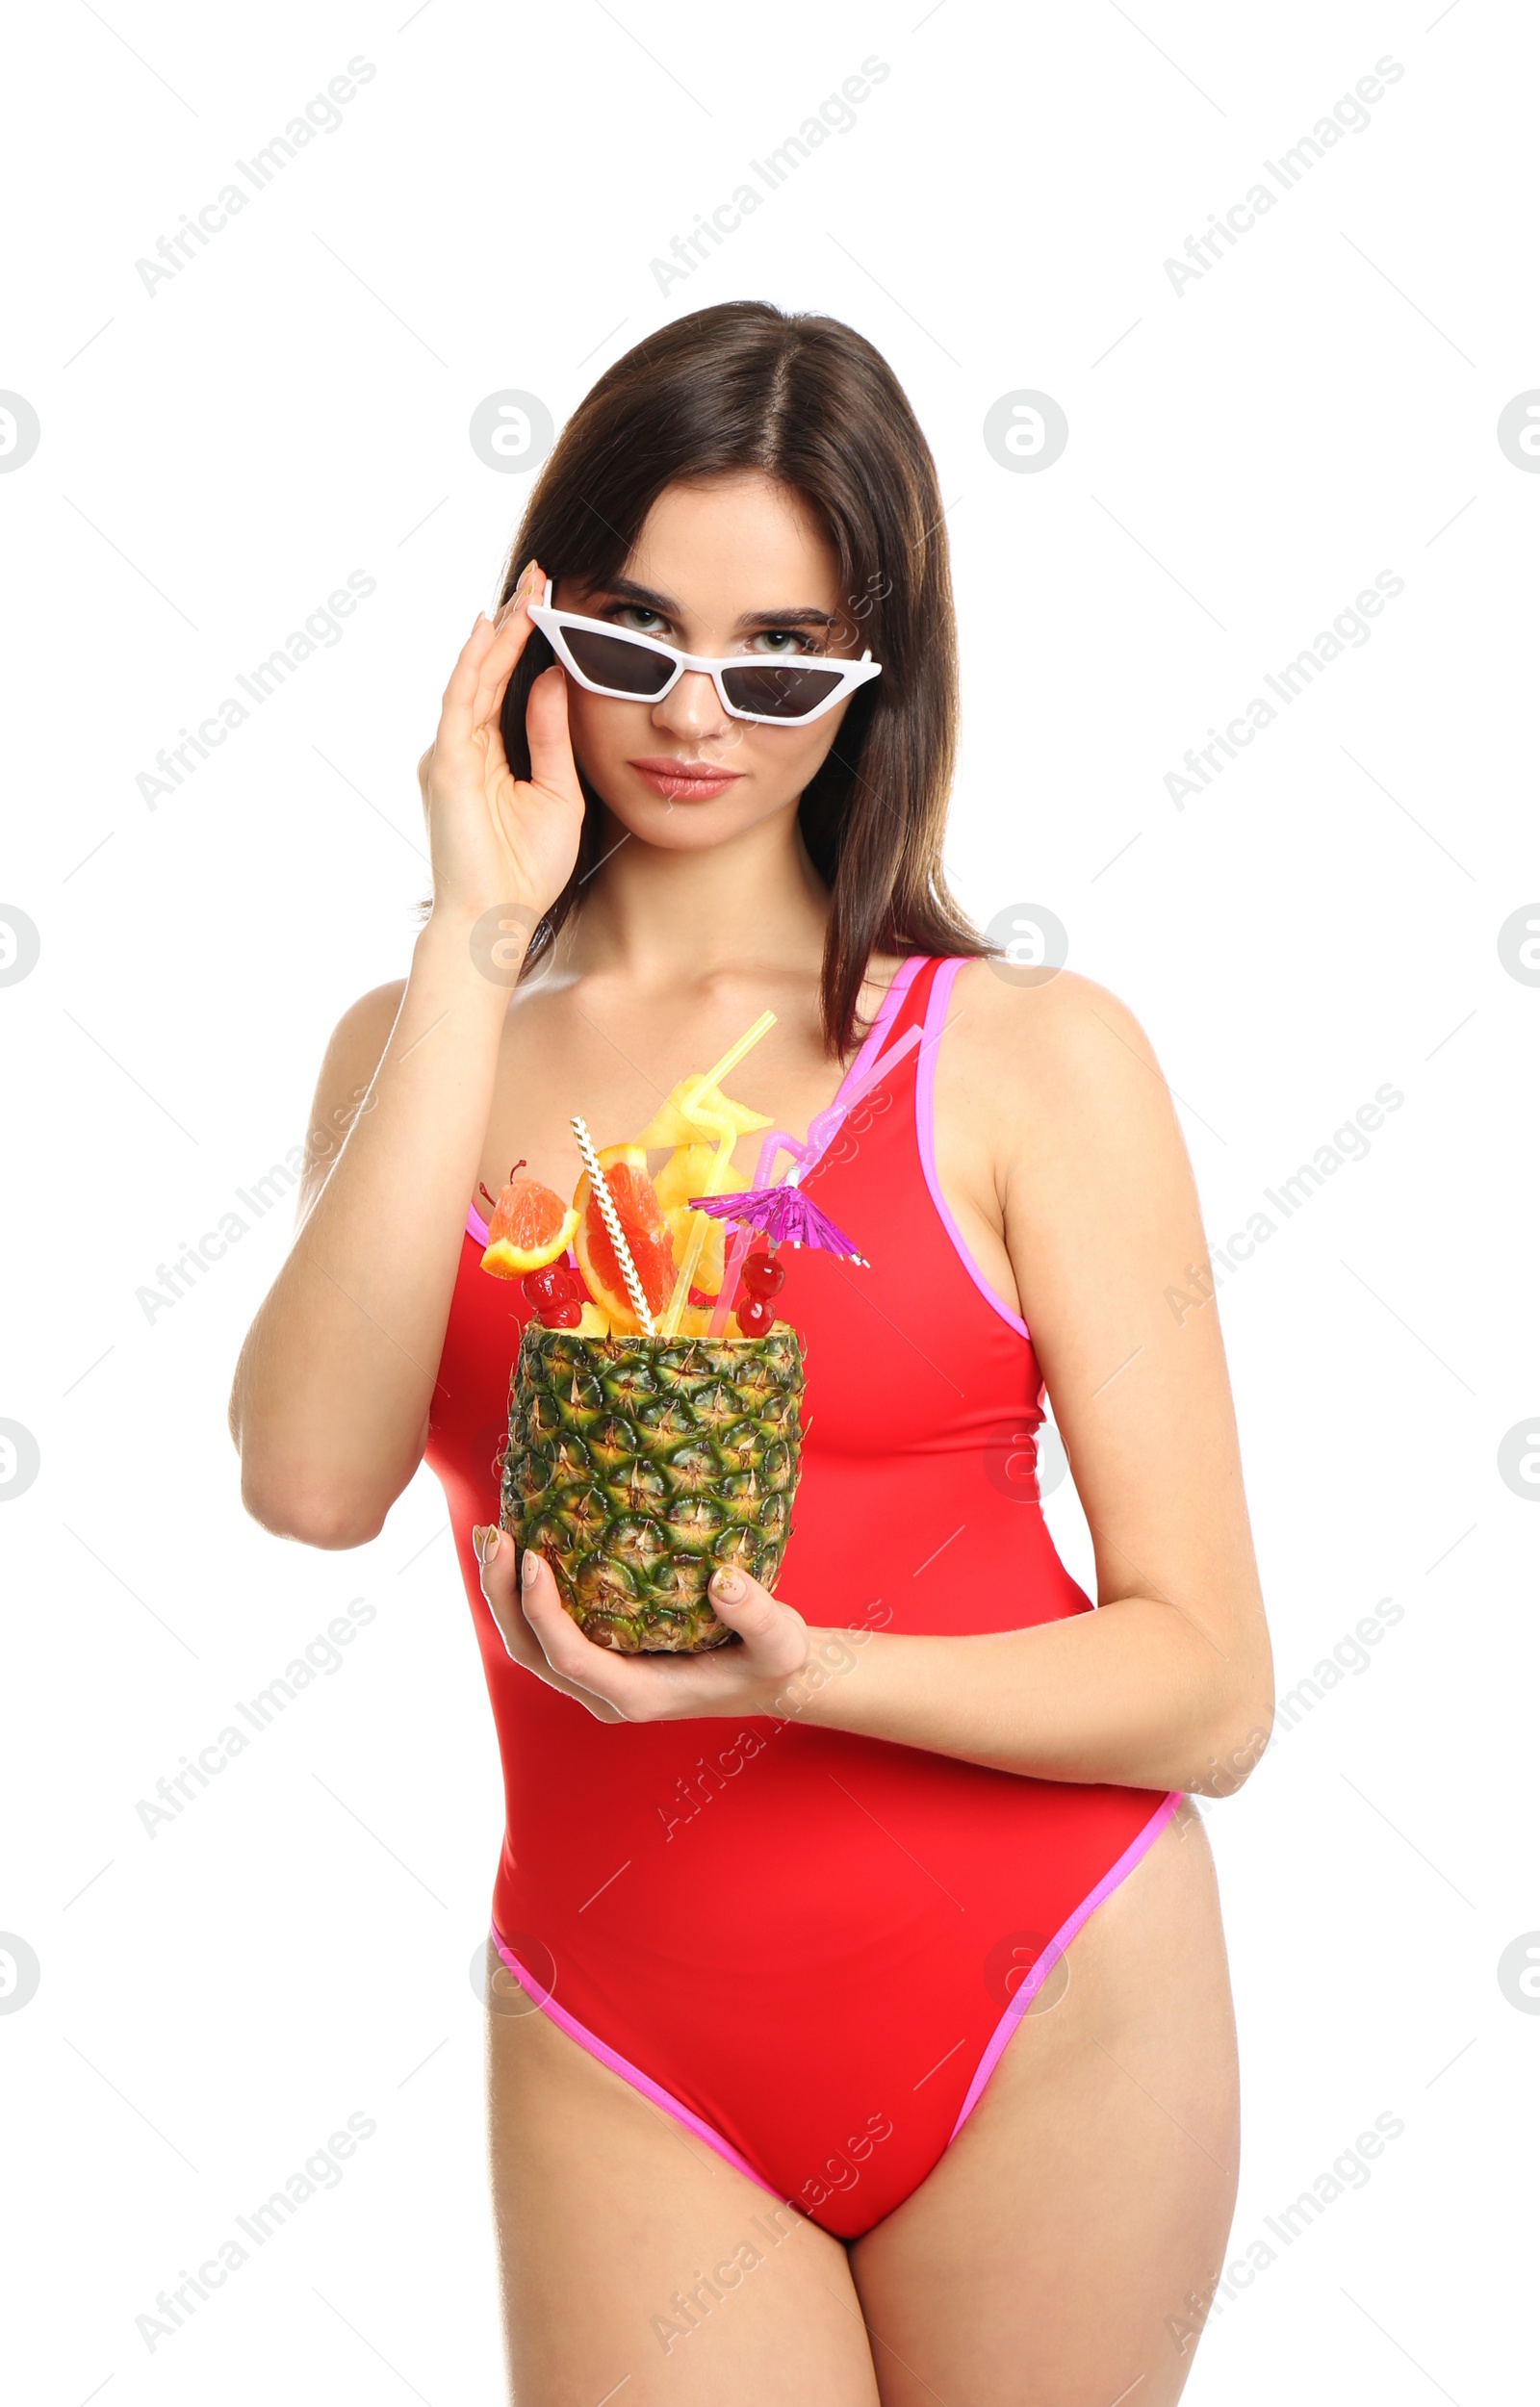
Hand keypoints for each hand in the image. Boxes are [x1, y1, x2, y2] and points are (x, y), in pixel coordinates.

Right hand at [417, 558, 584, 926]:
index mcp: (488, 755)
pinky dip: (473, 664)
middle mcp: (463, 748)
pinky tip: (490, 630)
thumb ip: (552, 736)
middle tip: (539, 576)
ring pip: (474, 678)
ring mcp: (451, 753)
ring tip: (525, 591)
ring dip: (499, 633)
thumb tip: (556, 677)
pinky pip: (461, 702)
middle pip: (488, 672)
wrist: (499, 916)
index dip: (524, 643)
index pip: (505, 685)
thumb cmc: (528, 868)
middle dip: (513, 623)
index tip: (548, 602)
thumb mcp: (558, 792)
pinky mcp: (447, 764)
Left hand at [471, 1525, 818, 1722]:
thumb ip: (755, 1614)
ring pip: (529, 1642)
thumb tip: (723, 1579)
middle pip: (530, 1651)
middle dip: (503, 1595)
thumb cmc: (772, 1662)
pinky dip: (525, 1592)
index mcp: (637, 1695)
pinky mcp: (598, 1656)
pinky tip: (524, 1543)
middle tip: (493, 1534)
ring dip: (503, 1592)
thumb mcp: (779, 1640)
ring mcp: (596, 1677)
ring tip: (490, 1533)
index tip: (533, 1557)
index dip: (541, 1611)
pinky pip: (546, 1629)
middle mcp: (605, 1692)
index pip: (569, 1657)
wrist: (772, 1679)